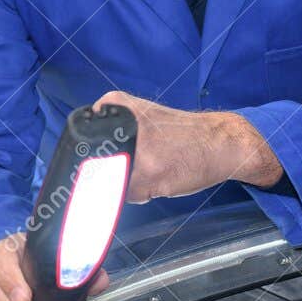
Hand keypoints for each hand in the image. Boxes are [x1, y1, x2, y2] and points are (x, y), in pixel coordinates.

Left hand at [94, 91, 282, 200]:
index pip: (83, 143)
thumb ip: (110, 131)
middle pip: (96, 164)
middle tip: (137, 165)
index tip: (112, 160)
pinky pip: (129, 194)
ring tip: (151, 171)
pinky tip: (159, 180)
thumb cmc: (178, 132)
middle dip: (110, 172)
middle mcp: (123, 125)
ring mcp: (136, 150)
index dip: (96, 159)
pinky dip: (140, 194)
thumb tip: (81, 167)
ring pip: (111, 181)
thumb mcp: (139, 116)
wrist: (219, 141)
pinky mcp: (151, 175)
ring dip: (126, 184)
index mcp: (115, 106)